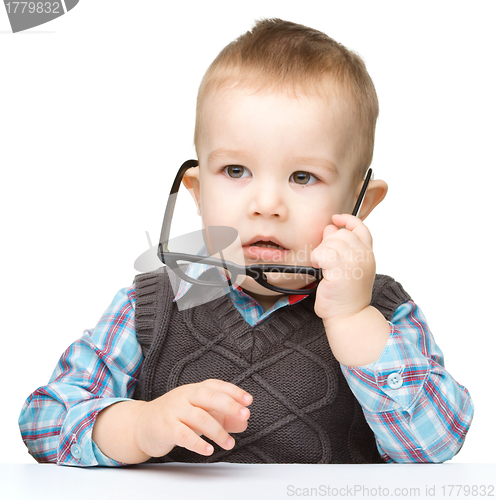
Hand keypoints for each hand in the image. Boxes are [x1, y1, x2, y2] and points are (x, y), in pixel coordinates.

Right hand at [134, 379, 251, 457]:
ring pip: (200, 417)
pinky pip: (183, 435)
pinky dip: (197, 443)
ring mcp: (174, 410)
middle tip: (245, 415)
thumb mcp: (200, 413)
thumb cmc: (176, 417)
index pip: (216, 386)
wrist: (142, 424)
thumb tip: (243, 423)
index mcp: (195, 390)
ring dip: (218, 432)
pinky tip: (208, 450)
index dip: (234, 391)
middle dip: (229, 405)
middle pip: (209, 396)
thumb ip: (223, 417)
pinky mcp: (165, 428)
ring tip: (229, 444)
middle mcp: (185, 396)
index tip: (249, 400)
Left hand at [311, 214, 374, 322]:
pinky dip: (316, 258)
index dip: (347, 219)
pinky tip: (319, 268)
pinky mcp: (341, 270)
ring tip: (322, 266)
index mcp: (367, 254)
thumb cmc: (345, 295)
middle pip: (341, 233)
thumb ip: (340, 247)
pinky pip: (322, 252)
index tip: (336, 218)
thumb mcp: (346, 267)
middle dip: (328, 242)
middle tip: (324, 259)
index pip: (360, 228)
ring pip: (330, 242)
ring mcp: (354, 262)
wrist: (348, 316)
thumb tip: (330, 228)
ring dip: (321, 252)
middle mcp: (364, 256)